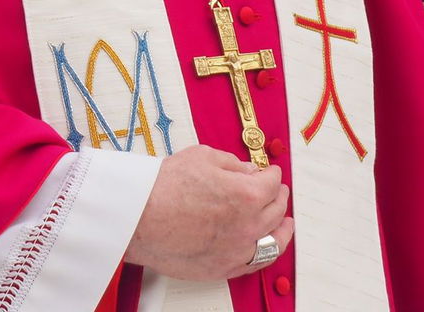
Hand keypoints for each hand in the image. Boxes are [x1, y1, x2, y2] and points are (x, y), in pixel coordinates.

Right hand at [123, 145, 292, 279]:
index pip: (271, 182)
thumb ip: (231, 163)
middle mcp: (248, 225)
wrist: (138, 217)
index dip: (271, 173)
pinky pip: (256, 263)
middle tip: (278, 190)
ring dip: (282, 228)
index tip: (269, 171)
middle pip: (276, 209)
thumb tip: (246, 170)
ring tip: (286, 223)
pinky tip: (266, 246)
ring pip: (273, 240)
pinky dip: (265, 252)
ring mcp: (238, 250)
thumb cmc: (163, 187)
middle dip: (279, 196)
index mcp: (246, 194)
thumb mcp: (201, 157)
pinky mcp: (224, 267)